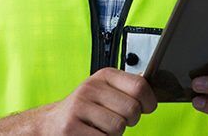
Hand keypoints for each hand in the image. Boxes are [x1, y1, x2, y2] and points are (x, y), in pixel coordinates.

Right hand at [39, 67, 157, 134]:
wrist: (51, 122)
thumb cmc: (85, 107)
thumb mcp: (105, 90)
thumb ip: (128, 87)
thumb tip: (156, 83)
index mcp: (104, 76)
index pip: (139, 85)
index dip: (149, 101)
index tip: (147, 108)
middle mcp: (90, 88)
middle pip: (132, 109)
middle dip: (131, 121)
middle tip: (119, 120)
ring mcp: (78, 107)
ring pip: (118, 127)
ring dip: (115, 133)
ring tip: (103, 127)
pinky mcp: (70, 127)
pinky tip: (92, 133)